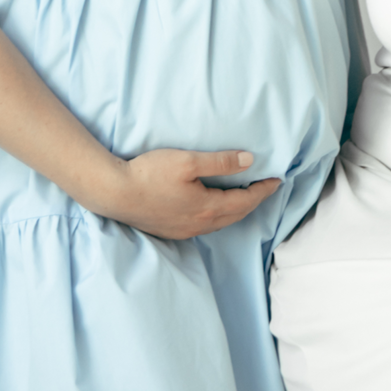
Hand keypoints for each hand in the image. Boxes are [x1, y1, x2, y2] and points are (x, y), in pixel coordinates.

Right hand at [94, 148, 282, 240]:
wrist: (113, 193)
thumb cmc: (149, 174)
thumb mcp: (188, 161)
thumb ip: (221, 161)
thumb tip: (250, 160)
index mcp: (207, 208)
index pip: (246, 200)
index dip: (263, 190)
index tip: (277, 180)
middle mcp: (199, 224)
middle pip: (236, 214)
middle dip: (254, 201)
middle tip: (266, 188)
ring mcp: (184, 230)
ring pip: (221, 222)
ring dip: (237, 210)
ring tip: (246, 196)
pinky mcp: (171, 230)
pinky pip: (205, 226)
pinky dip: (219, 216)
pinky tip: (216, 208)